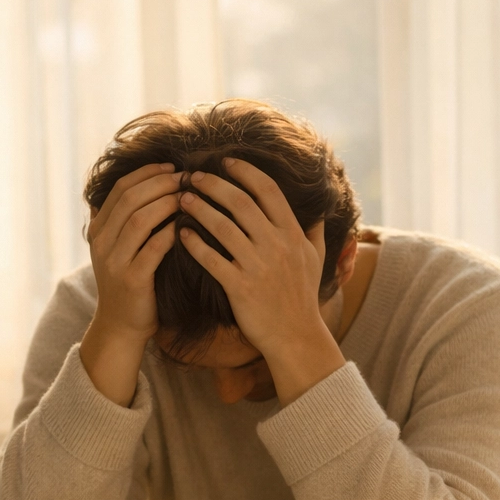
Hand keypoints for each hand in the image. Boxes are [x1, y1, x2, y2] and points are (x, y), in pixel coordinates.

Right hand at [80, 163, 180, 405]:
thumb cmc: (131, 280)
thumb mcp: (121, 247)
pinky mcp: (132, 279)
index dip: (148, 172)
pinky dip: (170, 232)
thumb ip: (128, 219)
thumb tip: (149, 182)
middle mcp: (102, 242)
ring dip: (166, 203)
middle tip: (186, 177)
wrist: (122, 325)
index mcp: (99, 228)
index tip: (173, 166)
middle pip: (130, 198)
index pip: (121, 188)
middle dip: (160, 183)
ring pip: (139, 219)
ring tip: (188, 196)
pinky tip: (187, 224)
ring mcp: (114, 261)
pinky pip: (153, 248)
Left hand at [178, 159, 345, 403]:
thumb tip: (318, 209)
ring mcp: (257, 265)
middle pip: (240, 202)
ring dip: (199, 208)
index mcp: (292, 233)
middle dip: (214, 184)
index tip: (225, 162)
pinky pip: (212, 259)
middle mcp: (275, 244)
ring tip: (182, 198)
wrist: (295, 337)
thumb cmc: (302, 297)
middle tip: (193, 175)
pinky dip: (194, 244)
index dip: (245, 171)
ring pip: (222, 226)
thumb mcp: (316, 259)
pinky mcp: (239, 287)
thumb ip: (315, 231)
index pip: (268, 190)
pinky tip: (181, 233)